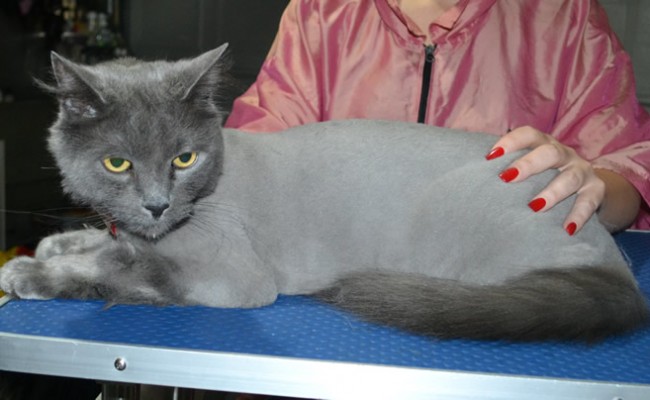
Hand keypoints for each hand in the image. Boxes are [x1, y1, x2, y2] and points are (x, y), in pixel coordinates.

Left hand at [485, 126, 603, 235]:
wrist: (589, 188)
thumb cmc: (544, 179)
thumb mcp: (530, 170)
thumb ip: (507, 171)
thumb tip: (466, 182)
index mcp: (544, 144)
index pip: (528, 135)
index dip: (510, 142)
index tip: (490, 156)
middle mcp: (564, 154)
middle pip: (549, 152)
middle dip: (528, 164)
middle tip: (507, 178)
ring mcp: (582, 171)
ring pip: (569, 177)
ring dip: (552, 192)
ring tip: (534, 207)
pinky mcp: (596, 191)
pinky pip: (589, 202)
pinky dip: (578, 215)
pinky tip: (567, 229)